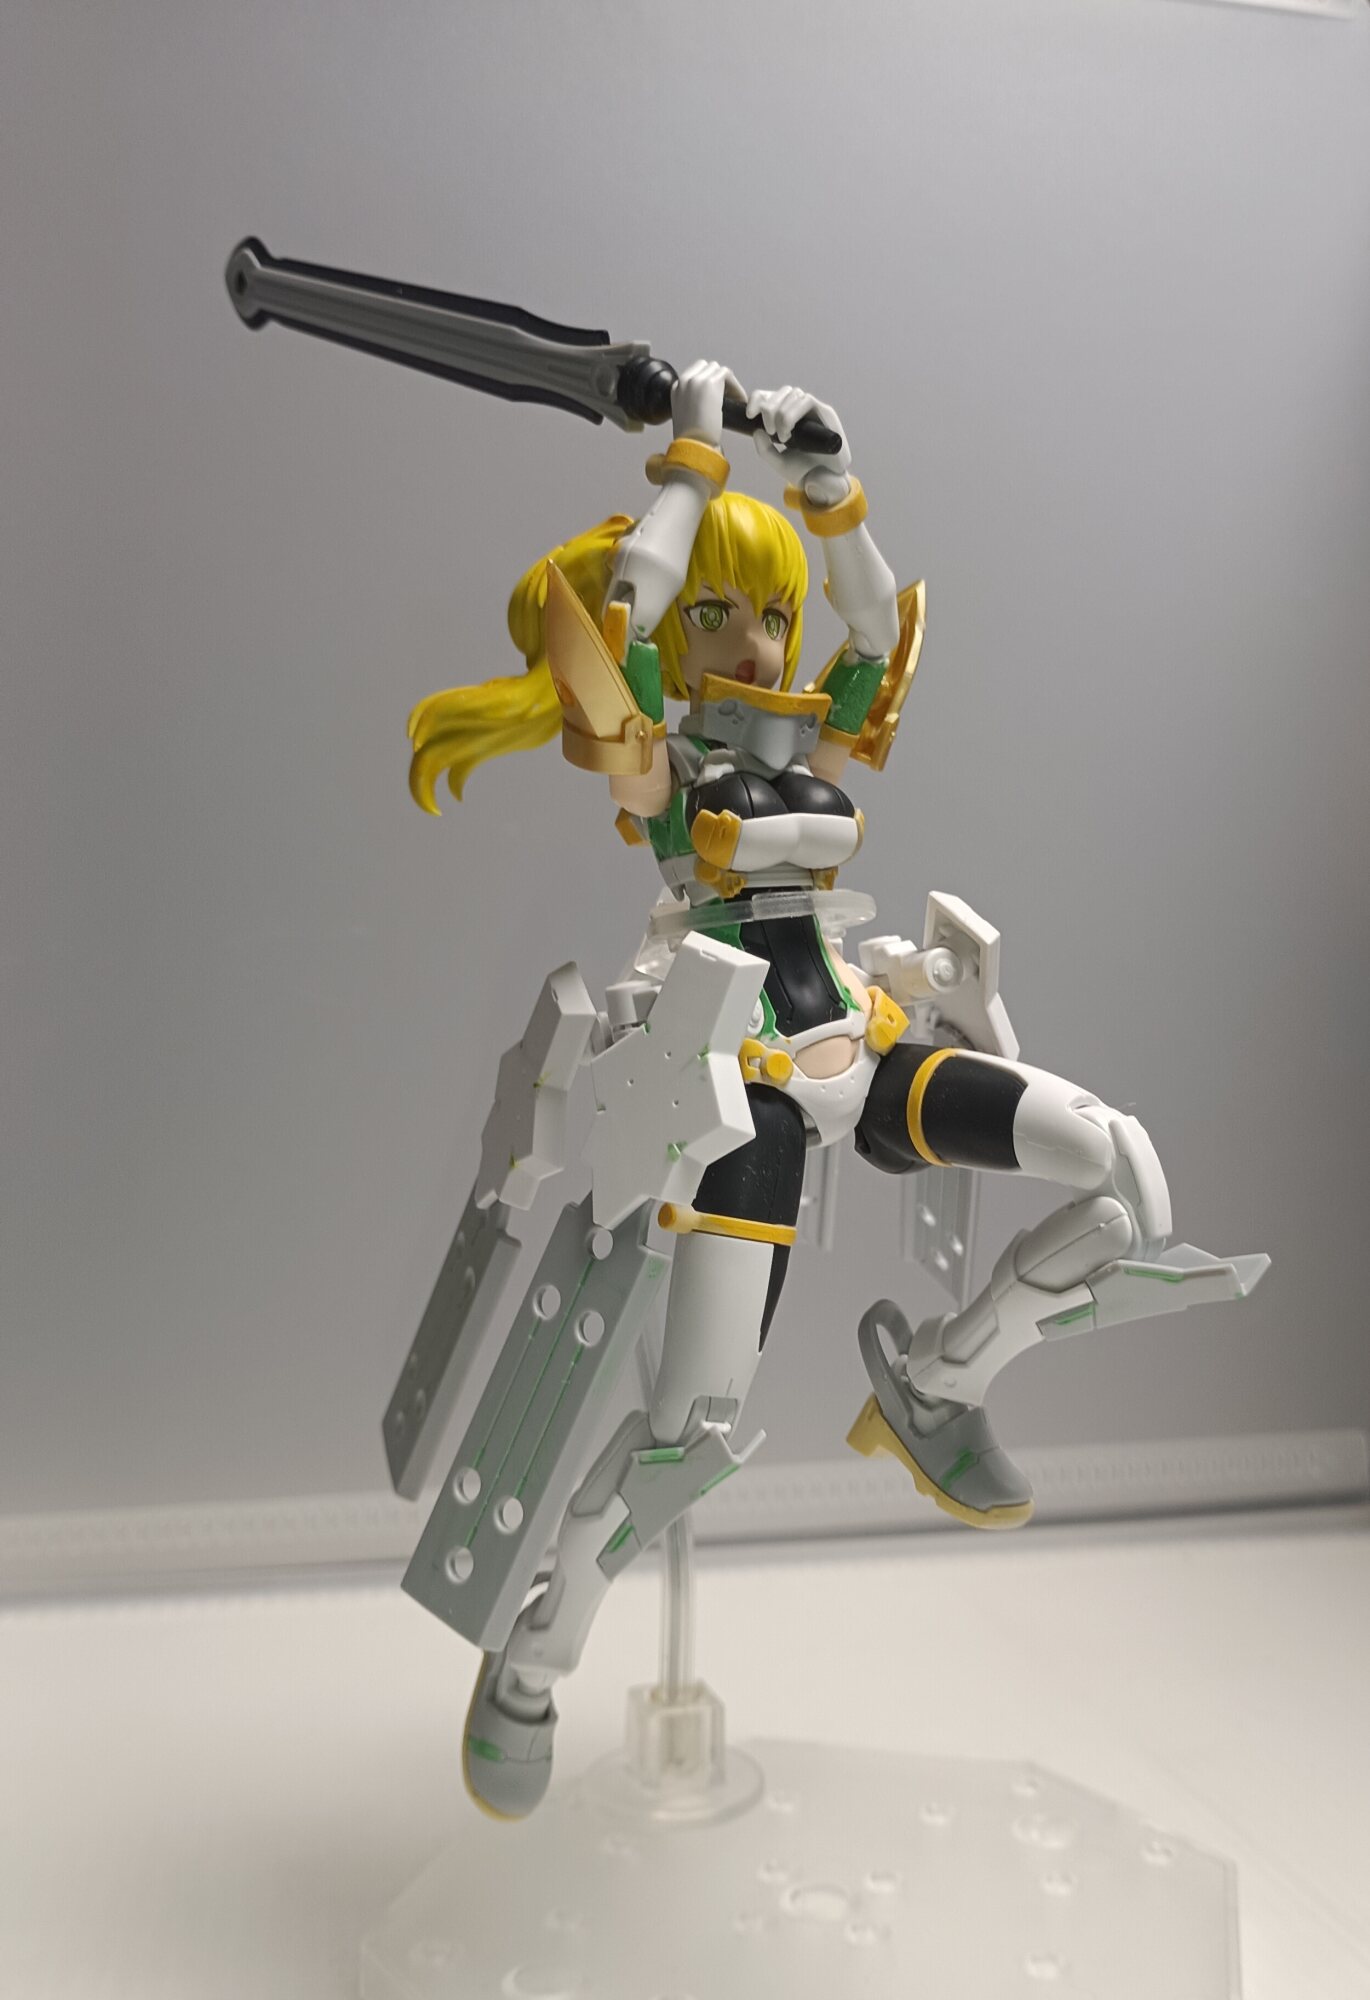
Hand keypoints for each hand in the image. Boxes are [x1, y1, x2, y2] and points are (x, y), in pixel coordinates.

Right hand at [672, 358, 744, 450]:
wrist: (694, 445)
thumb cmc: (692, 440)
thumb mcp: (687, 417)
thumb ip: (693, 404)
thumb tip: (708, 401)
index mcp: (676, 389)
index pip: (695, 374)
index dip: (709, 382)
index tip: (719, 395)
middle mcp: (684, 381)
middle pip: (706, 367)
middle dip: (719, 380)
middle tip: (730, 397)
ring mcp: (696, 380)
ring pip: (717, 370)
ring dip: (728, 383)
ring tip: (735, 400)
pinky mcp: (710, 383)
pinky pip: (726, 375)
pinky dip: (735, 386)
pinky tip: (739, 400)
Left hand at [748, 386, 852, 505]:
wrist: (826, 483)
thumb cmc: (804, 471)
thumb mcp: (778, 462)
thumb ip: (765, 450)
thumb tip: (756, 431)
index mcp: (787, 415)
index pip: (771, 396)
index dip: (758, 399)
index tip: (749, 415)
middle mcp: (800, 409)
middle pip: (780, 392)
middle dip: (768, 409)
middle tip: (769, 432)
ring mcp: (814, 409)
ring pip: (792, 394)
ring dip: (780, 414)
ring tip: (781, 438)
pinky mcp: (826, 413)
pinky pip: (807, 401)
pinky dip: (792, 415)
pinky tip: (789, 433)